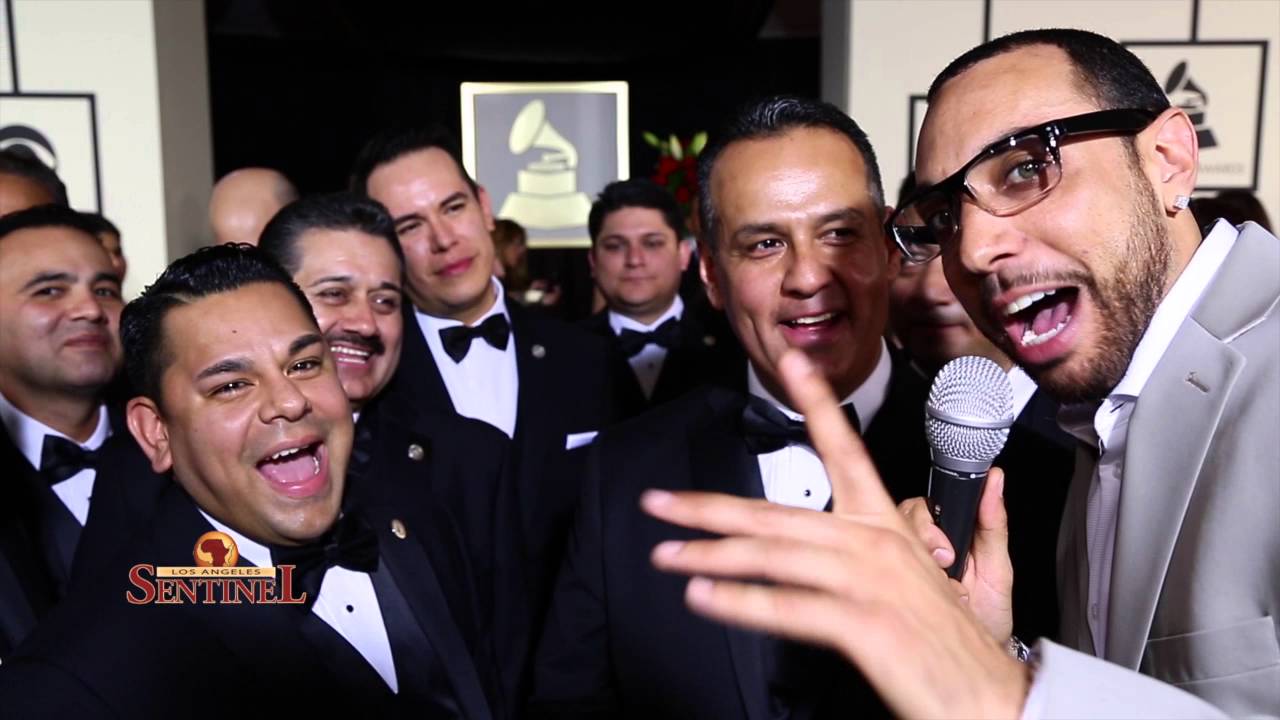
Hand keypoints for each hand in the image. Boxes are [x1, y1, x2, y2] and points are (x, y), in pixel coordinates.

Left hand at [642, 350, 1029, 718]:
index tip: (789, 361)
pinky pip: (790, 608)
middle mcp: (876, 543)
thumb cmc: (954, 640)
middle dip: (709, 507)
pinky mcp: (865, 626)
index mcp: (887, 525)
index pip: (845, 448)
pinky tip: (704, 599)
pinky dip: (742, 604)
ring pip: (775, 556)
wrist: (993, 697)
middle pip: (778, 513)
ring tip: (667, 556)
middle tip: (658, 502)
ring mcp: (870, 582)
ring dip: (711, 555)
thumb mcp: (945, 573)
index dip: (817, 400)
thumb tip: (988, 479)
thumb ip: (937, 525)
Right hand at [900, 468, 1013, 642]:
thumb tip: (996, 480)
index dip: (928, 522)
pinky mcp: (890, 584)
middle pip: (899, 520)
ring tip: (941, 587)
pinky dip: (901, 584)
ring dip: (913, 564)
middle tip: (946, 564)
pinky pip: (878, 572)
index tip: (946, 548)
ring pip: (885, 543)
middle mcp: (920, 546)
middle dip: (921, 541)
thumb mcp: (999, 568)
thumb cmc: (989, 613)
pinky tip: (924, 597)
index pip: (922, 506)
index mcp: (945, 532)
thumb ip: (994, 523)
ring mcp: (903, 563)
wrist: (977, 656)